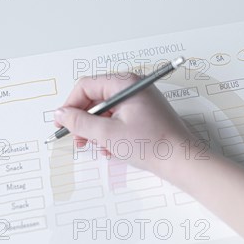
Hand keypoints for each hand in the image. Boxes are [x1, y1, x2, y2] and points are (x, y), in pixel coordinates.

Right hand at [54, 74, 202, 179]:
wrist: (182, 160)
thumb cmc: (153, 144)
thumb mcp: (107, 134)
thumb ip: (80, 123)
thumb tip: (62, 114)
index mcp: (124, 83)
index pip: (86, 86)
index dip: (70, 105)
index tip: (63, 123)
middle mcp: (133, 87)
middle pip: (96, 97)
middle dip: (84, 120)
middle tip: (77, 138)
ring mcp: (140, 100)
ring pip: (106, 110)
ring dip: (97, 129)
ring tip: (96, 146)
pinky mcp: (144, 113)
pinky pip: (119, 118)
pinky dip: (111, 132)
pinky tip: (111, 149)